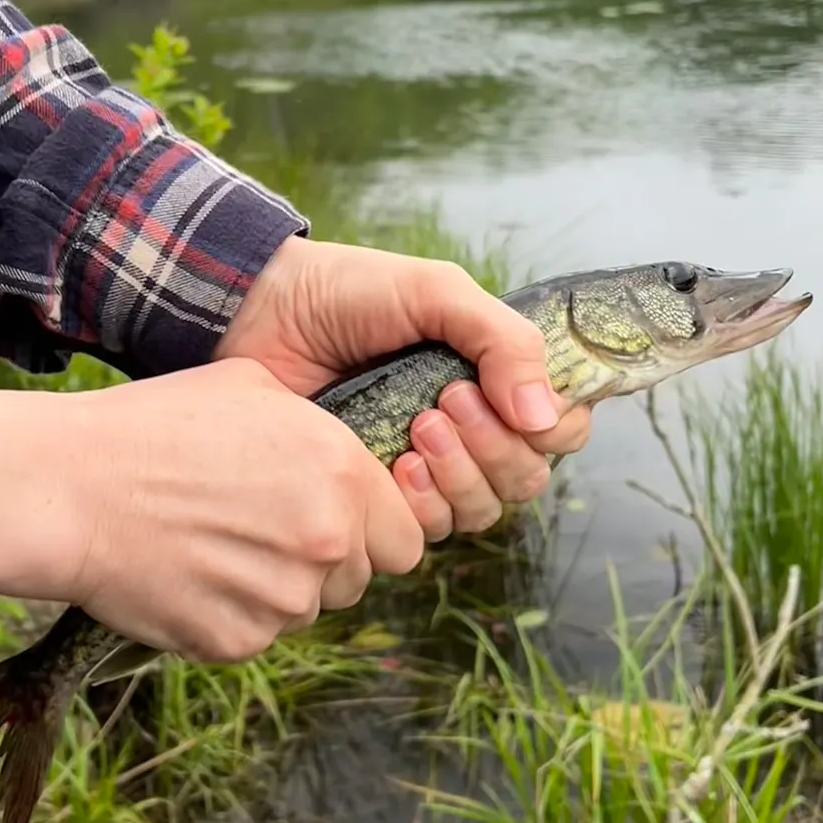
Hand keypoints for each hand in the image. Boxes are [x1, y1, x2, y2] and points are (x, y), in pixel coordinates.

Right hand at [0, 359, 423, 661]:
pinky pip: (254, 634)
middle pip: (359, 577)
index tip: (336, 519)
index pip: (405, 537)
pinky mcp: (235, 640)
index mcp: (343, 473)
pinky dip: (229, 613)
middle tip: (263, 530)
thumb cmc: (156, 425)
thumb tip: (348, 451)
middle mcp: (327, 540)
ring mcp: (283, 598)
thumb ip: (320, 429)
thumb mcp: (252, 388)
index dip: (373, 530)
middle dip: (325, 561)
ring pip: (306, 608)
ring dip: (276, 587)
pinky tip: (188, 572)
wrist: (73, 488)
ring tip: (215, 544)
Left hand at [216, 238, 591, 537]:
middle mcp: (470, 427)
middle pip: (527, 476)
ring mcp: (426, 464)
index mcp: (493, 376)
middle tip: (444, 403)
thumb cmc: (346, 292)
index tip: (507, 397)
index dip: (552, 426)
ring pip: (483, 508)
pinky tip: (393, 466)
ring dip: (462, 475)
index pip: (562, 426)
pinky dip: (424, 504)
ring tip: (417, 428)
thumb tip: (545, 415)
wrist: (260, 314)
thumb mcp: (434, 293)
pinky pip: (429, 529)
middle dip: (496, 447)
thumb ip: (501, 340)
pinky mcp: (379, 495)